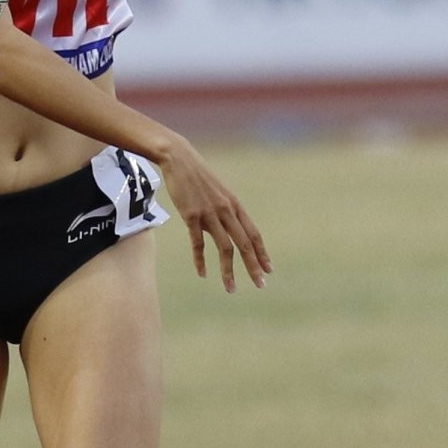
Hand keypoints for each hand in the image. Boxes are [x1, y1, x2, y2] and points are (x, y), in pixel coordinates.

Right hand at [155, 132, 271, 290]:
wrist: (178, 159)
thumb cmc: (198, 176)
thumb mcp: (218, 192)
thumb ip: (225, 210)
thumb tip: (228, 228)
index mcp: (235, 205)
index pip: (254, 234)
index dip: (262, 253)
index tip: (269, 270)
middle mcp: (226, 210)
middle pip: (244, 244)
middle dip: (254, 266)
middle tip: (261, 285)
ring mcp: (209, 213)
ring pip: (224, 248)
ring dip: (228, 271)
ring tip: (231, 289)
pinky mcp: (191, 215)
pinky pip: (198, 243)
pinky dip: (201, 260)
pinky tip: (203, 274)